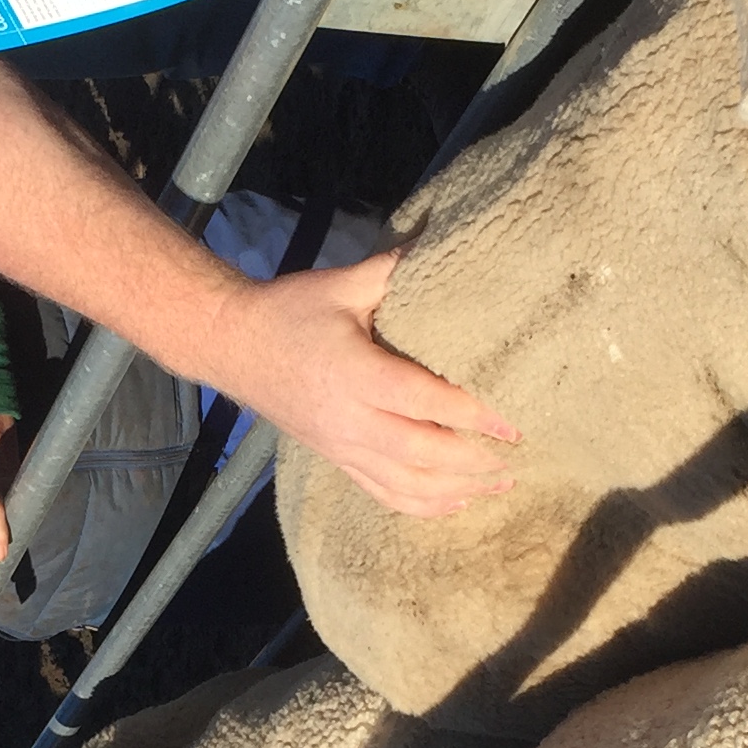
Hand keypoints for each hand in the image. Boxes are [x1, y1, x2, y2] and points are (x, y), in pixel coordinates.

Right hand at [215, 251, 517, 514]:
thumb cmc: (289, 311)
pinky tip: (454, 504)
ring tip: (498, 486)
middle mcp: (349, 420)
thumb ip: (394, 270)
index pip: (422, 401)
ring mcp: (342, 447)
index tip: (510, 426)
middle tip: (514, 461)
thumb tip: (443, 241)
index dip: (469, 416)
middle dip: (472, 462)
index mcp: (354, 374)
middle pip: (421, 454)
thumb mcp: (341, 284)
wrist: (233, 346)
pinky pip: (383, 493)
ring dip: (456, 491)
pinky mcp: (336, 459)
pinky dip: (422, 506)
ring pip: (406, 484)